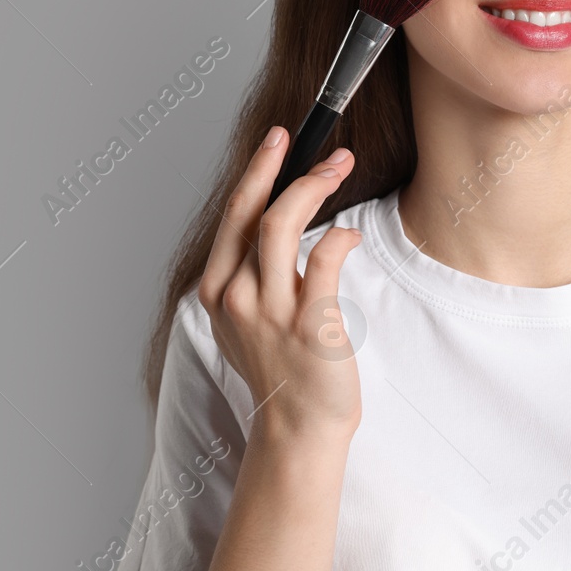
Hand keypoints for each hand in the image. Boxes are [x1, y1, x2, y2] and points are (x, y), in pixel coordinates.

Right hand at [195, 127, 364, 446]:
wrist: (298, 428)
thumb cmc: (284, 372)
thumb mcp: (249, 319)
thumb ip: (254, 275)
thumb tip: (281, 220)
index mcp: (218, 292)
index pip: (233, 216)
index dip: (257, 172)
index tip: (279, 141)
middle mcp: (238, 297)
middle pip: (252, 211)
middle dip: (279, 166)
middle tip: (309, 141)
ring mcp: (270, 311)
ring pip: (282, 225)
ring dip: (313, 187)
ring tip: (340, 167)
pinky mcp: (310, 324)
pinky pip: (324, 259)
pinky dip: (340, 236)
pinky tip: (351, 234)